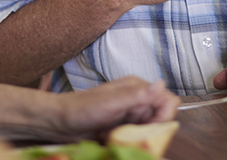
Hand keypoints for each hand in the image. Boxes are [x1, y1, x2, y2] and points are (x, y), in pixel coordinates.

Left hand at [52, 77, 179, 140]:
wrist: (59, 123)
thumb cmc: (82, 109)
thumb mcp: (110, 102)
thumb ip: (137, 95)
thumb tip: (161, 83)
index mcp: (138, 88)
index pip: (168, 101)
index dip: (164, 117)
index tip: (148, 129)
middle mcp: (138, 100)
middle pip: (161, 119)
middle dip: (149, 132)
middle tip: (128, 136)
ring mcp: (131, 115)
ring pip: (150, 131)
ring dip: (138, 139)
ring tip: (116, 137)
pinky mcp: (124, 128)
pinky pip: (137, 138)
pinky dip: (130, 143)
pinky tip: (113, 141)